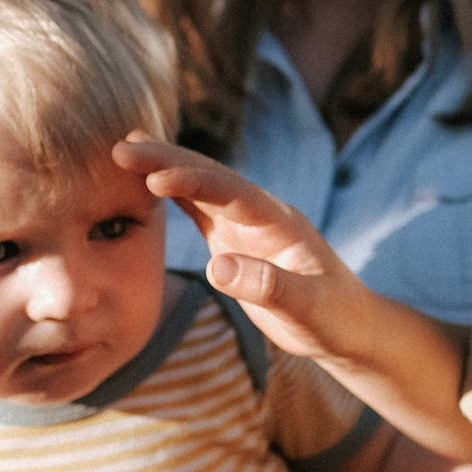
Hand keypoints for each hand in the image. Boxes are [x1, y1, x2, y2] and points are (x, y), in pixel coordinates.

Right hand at [113, 136, 361, 363]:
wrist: (348, 324)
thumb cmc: (334, 317)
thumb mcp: (307, 308)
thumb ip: (268, 286)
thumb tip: (217, 268)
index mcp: (281, 222)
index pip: (233, 193)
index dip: (195, 182)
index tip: (155, 178)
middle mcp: (261, 214)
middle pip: (212, 178)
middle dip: (169, 160)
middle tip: (123, 147)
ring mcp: (247, 225)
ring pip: (202, 187)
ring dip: (166, 167)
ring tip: (126, 149)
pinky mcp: (235, 240)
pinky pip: (199, 209)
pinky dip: (173, 193)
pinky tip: (146, 182)